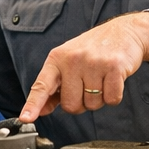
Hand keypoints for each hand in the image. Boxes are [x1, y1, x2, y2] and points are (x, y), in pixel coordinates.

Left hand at [20, 16, 147, 121]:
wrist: (123, 31)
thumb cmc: (93, 49)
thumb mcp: (68, 62)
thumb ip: (53, 88)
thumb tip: (41, 110)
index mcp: (57, 58)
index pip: (42, 86)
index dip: (33, 104)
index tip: (26, 118)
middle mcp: (73, 59)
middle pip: (71, 105)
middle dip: (81, 103)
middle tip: (88, 85)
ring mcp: (94, 63)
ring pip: (92, 105)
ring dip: (99, 98)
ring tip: (101, 78)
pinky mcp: (114, 67)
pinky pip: (111, 100)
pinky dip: (114, 96)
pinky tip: (113, 79)